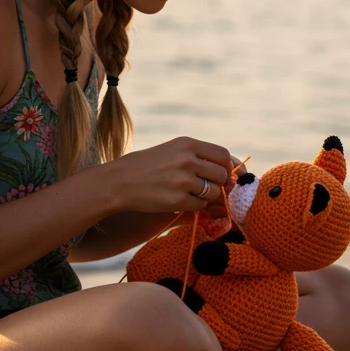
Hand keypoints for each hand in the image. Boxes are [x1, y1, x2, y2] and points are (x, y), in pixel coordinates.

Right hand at [110, 137, 236, 214]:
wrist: (119, 182)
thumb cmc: (147, 166)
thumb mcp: (172, 150)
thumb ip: (198, 156)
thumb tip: (230, 170)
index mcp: (187, 144)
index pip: (222, 154)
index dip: (227, 166)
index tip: (223, 174)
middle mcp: (187, 160)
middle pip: (221, 175)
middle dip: (218, 184)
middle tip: (205, 187)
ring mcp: (183, 181)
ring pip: (213, 192)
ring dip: (205, 196)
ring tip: (188, 193)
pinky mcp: (177, 200)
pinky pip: (200, 206)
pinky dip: (194, 206)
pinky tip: (179, 201)